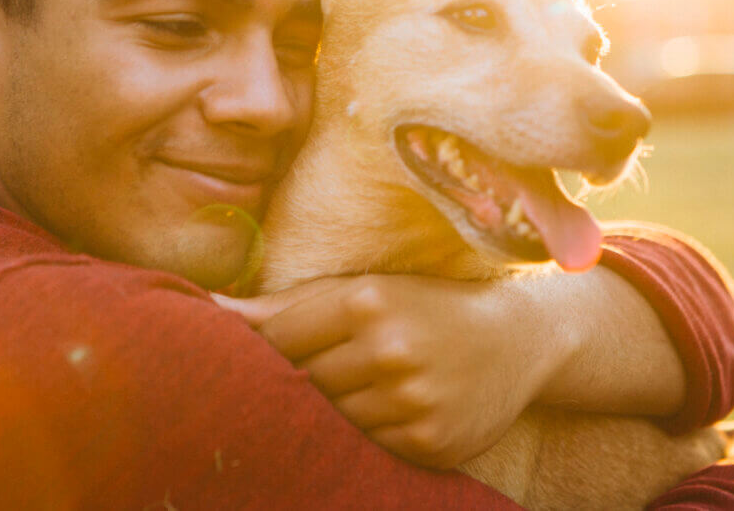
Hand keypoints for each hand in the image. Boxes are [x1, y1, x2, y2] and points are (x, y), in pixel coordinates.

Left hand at [213, 273, 578, 467]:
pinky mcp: (430, 442)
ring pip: (330, 420)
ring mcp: (413, 400)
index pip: (279, 338)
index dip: (258, 351)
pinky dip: (363, 434)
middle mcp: (391, 350)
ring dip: (325, 414)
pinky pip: (368, 446)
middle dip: (289, 383)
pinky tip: (378, 412)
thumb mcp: (367, 288)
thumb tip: (214, 309)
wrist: (519, 339)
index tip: (244, 357)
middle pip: (301, 382)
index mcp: (369, 301)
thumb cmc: (427, 304)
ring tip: (342, 391)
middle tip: (287, 380)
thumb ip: (290, 303)